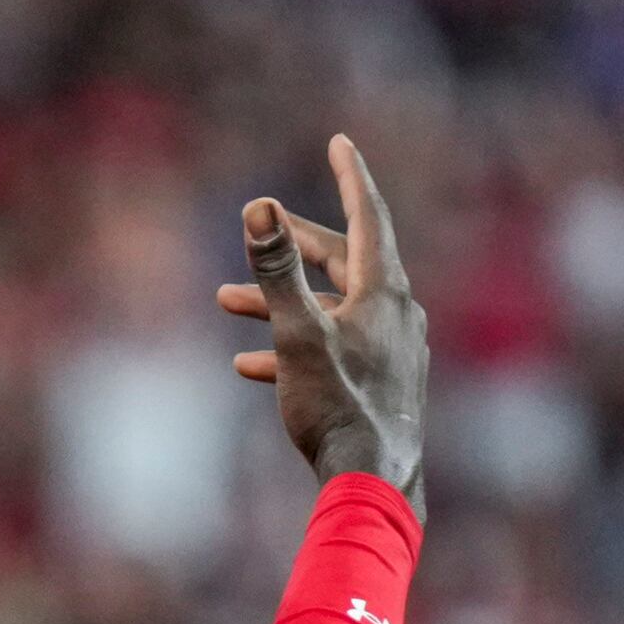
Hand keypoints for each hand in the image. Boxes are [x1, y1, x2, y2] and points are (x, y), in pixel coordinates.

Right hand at [220, 133, 428, 494]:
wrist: (373, 481)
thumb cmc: (337, 408)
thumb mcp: (297, 334)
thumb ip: (276, 270)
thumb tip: (259, 207)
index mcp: (383, 291)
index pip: (367, 216)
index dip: (350, 176)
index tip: (340, 142)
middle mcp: (396, 313)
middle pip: (343, 261)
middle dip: (293, 246)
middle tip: (260, 228)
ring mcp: (392, 348)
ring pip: (332, 306)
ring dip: (281, 302)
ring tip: (227, 303)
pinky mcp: (382, 381)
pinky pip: (334, 347)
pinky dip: (294, 345)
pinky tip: (251, 365)